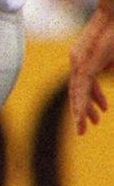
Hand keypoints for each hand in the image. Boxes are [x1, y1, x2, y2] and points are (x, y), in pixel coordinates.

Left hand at [69, 6, 113, 132]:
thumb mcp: (113, 56)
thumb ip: (110, 64)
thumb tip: (109, 71)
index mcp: (88, 58)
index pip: (86, 84)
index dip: (94, 99)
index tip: (104, 111)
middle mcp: (79, 60)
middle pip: (77, 90)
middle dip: (83, 110)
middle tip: (85, 128)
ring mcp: (79, 61)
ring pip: (76, 92)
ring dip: (79, 112)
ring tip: (81, 129)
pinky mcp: (83, 63)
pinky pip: (79, 87)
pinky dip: (79, 103)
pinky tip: (79, 116)